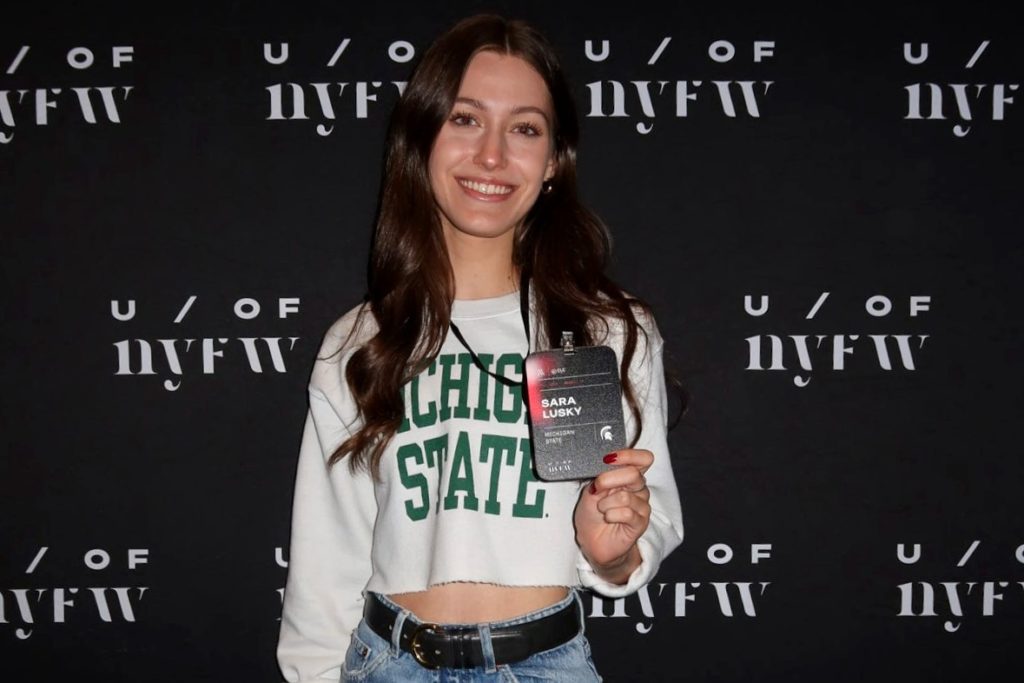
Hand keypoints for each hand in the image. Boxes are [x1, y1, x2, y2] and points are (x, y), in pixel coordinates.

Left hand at [574, 448, 652, 583]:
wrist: (592, 541)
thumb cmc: (592, 513)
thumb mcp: (591, 489)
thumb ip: (601, 476)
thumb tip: (607, 463)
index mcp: (629, 476)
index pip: (643, 458)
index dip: (628, 455)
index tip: (608, 458)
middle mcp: (639, 488)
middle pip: (634, 474)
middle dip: (608, 480)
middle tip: (597, 489)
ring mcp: (642, 505)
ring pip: (626, 496)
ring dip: (606, 503)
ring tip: (602, 510)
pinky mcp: (641, 523)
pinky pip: (627, 513)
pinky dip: (611, 515)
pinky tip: (608, 519)